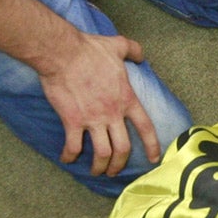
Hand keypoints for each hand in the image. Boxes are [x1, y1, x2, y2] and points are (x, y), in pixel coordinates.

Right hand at [38, 29, 161, 178]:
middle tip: (114, 171)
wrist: (63, 53)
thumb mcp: (117, 46)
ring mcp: (93, 119)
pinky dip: (70, 156)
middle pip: (123, 148)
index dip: (152, 145)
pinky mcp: (73, 121)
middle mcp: (112, 113)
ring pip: (102, 153)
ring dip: (99, 166)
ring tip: (96, 171)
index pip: (145, 127)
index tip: (154, 159)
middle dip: (120, 164)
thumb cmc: (89, 50)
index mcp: (126, 98)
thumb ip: (133, 50)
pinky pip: (73, 146)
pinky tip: (67, 159)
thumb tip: (141, 55)